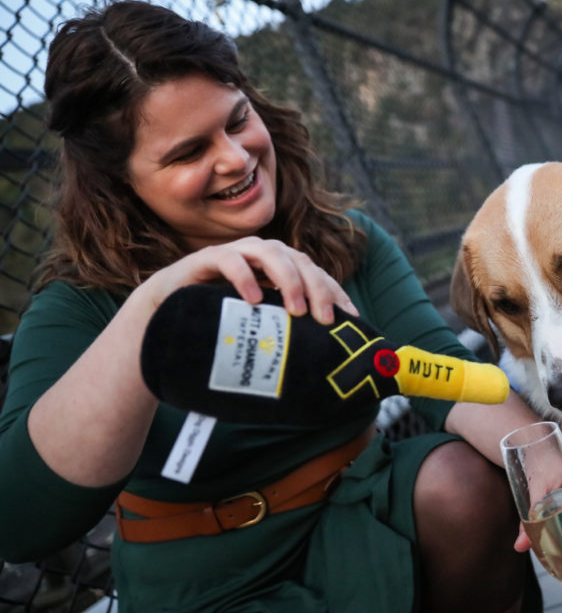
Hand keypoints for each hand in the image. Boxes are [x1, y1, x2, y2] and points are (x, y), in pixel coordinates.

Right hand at [137, 236, 356, 324]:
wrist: (159, 322)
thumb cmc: (215, 326)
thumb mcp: (257, 330)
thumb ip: (283, 333)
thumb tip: (322, 360)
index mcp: (276, 270)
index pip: (314, 273)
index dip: (334, 291)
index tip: (350, 318)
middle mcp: (258, 257)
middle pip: (298, 260)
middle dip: (317, 286)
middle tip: (324, 318)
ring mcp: (232, 255)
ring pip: (269, 252)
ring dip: (287, 278)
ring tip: (296, 309)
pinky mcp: (202, 261)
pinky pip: (227, 260)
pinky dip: (243, 276)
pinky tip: (253, 299)